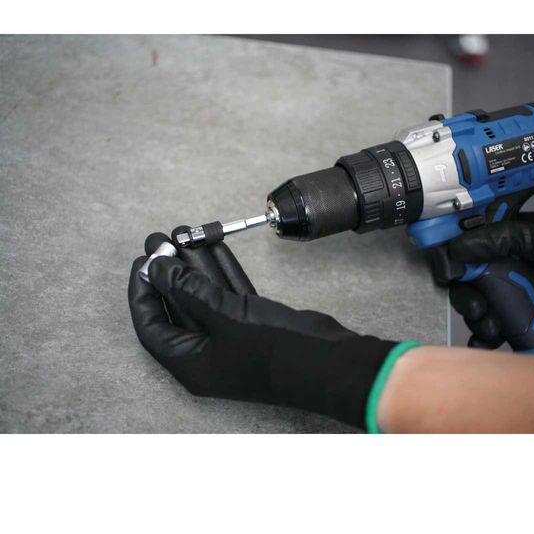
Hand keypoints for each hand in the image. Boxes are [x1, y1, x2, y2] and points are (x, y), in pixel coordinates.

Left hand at [128, 228, 396, 427]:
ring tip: (182, 235)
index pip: (151, 325)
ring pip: (203, 298)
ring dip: (193, 268)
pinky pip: (226, 296)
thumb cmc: (273, 349)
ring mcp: (230, 339)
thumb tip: (156, 268)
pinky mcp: (251, 325)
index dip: (142, 291)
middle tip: (160, 240)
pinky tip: (212, 247)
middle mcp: (206, 354)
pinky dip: (220, 273)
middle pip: (176, 307)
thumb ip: (187, 289)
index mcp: (190, 363)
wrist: (327, 361)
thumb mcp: (223, 316)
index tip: (143, 260)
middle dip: (168, 272)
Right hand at [447, 210, 533, 348]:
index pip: (459, 253)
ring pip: (477, 308)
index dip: (450, 267)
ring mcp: (507, 291)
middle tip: (478, 308)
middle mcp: (496, 266)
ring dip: (476, 321)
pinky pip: (496, 327)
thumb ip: (498, 239)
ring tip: (490, 327)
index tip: (450, 278)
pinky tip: (487, 342)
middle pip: (463, 286)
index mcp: (494, 241)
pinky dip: (487, 338)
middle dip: (465, 300)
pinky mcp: (519, 313)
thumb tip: (459, 248)